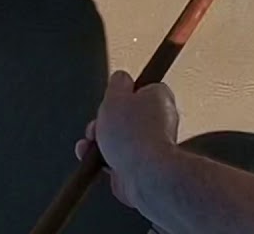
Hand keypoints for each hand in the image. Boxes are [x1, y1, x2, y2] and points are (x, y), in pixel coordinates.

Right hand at [75, 71, 179, 208]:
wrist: (144, 175)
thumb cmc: (134, 135)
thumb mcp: (116, 95)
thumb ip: (117, 83)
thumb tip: (120, 78)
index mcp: (160, 97)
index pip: (137, 90)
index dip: (118, 96)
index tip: (109, 101)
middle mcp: (160, 120)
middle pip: (124, 115)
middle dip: (104, 121)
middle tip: (98, 125)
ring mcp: (151, 145)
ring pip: (118, 138)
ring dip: (100, 141)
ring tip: (93, 144)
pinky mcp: (142, 165)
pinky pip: (118, 157)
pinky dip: (104, 159)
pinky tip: (94, 159)